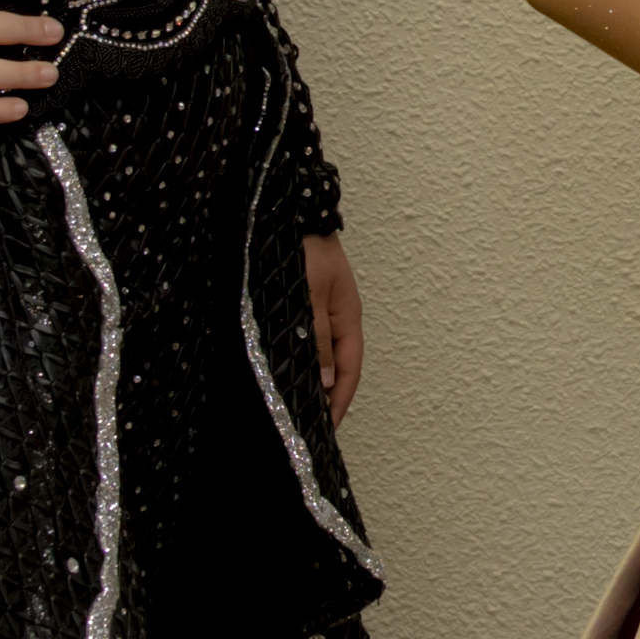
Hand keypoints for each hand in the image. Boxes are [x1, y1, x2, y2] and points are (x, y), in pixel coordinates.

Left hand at [298, 231, 364, 420]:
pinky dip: (304, 359)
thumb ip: (317, 339)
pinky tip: (290, 368)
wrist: (289, 209)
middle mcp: (339, 316)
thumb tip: (328, 381)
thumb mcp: (308, 298)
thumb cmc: (301, 248)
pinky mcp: (305, 299)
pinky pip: (310, 339)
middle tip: (312, 425)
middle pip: (340, 366)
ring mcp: (323, 307)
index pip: (350, 370)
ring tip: (300, 405)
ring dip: (315, 380)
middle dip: (329, 396)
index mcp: (348, 317)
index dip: (340, 402)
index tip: (327, 429)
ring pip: (324, 354)